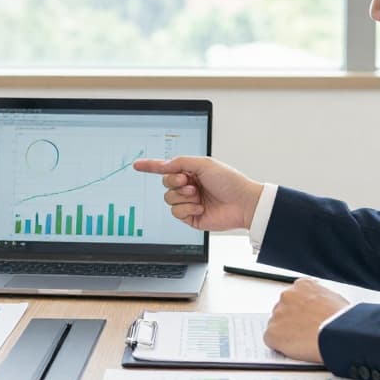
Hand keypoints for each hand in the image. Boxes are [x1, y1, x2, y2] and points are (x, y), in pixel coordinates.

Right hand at [132, 156, 262, 230]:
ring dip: (182, 196)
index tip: (137, 165)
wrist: (242, 203)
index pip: (167, 168)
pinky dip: (187, 208)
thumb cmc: (229, 181)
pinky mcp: (191, 217)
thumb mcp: (203, 164)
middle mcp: (189, 186)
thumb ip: (180, 162)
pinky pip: (176, 213)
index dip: (151, 166)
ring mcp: (189, 202)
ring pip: (169, 199)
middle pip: (165, 183)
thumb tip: (163, 166)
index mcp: (192, 171)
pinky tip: (200, 207)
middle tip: (188, 182)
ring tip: (198, 195)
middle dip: (174, 182)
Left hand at [263, 279, 349, 362]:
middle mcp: (287, 296)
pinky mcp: (272, 333)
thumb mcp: (335, 299)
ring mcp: (278, 314)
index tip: (306, 319)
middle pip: (283, 310)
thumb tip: (320, 309)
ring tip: (303, 342)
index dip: (301, 311)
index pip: (295, 297)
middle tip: (305, 332)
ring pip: (276, 325)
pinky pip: (271, 341)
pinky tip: (295, 349)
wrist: (338, 333)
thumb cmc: (342, 320)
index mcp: (303, 285)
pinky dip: (280, 346)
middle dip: (292, 321)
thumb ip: (320, 300)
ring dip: (286, 333)